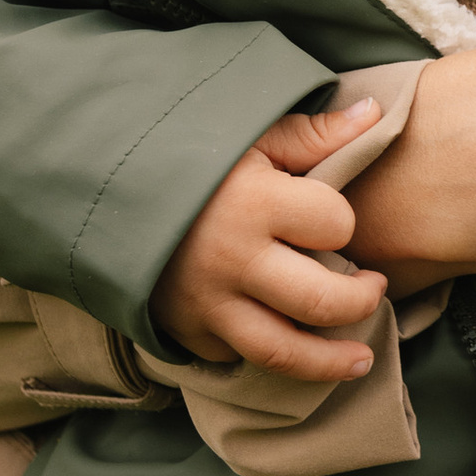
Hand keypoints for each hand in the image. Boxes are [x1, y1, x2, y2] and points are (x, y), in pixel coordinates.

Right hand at [149, 97, 390, 377]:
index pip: (335, 224)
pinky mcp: (185, 329)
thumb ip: (313, 133)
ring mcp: (207, 302)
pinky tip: (290, 343)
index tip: (335, 219)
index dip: (342, 221)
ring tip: (360, 359)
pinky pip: (237, 355)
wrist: (101, 185)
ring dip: (331, 362)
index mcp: (255, 202)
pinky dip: (267, 354)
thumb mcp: (249, 134)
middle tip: (374, 287)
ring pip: (284, 352)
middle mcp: (234, 260)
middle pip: (323, 303)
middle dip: (363, 300)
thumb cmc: (186, 153)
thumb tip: (374, 112)